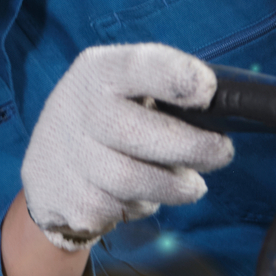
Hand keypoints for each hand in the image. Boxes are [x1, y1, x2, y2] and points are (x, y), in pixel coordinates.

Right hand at [21, 44, 233, 251]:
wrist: (49, 166)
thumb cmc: (109, 118)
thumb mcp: (125, 88)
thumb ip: (167, 91)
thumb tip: (226, 111)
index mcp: (100, 71)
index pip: (138, 66)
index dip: (177, 78)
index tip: (209, 91)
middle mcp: (77, 108)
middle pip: (139, 132)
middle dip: (193, 147)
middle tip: (222, 152)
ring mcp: (70, 157)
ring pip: (134, 181)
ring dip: (175, 186)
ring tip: (190, 183)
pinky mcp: (70, 200)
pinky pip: (120, 209)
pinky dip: (143, 205)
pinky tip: (139, 195)